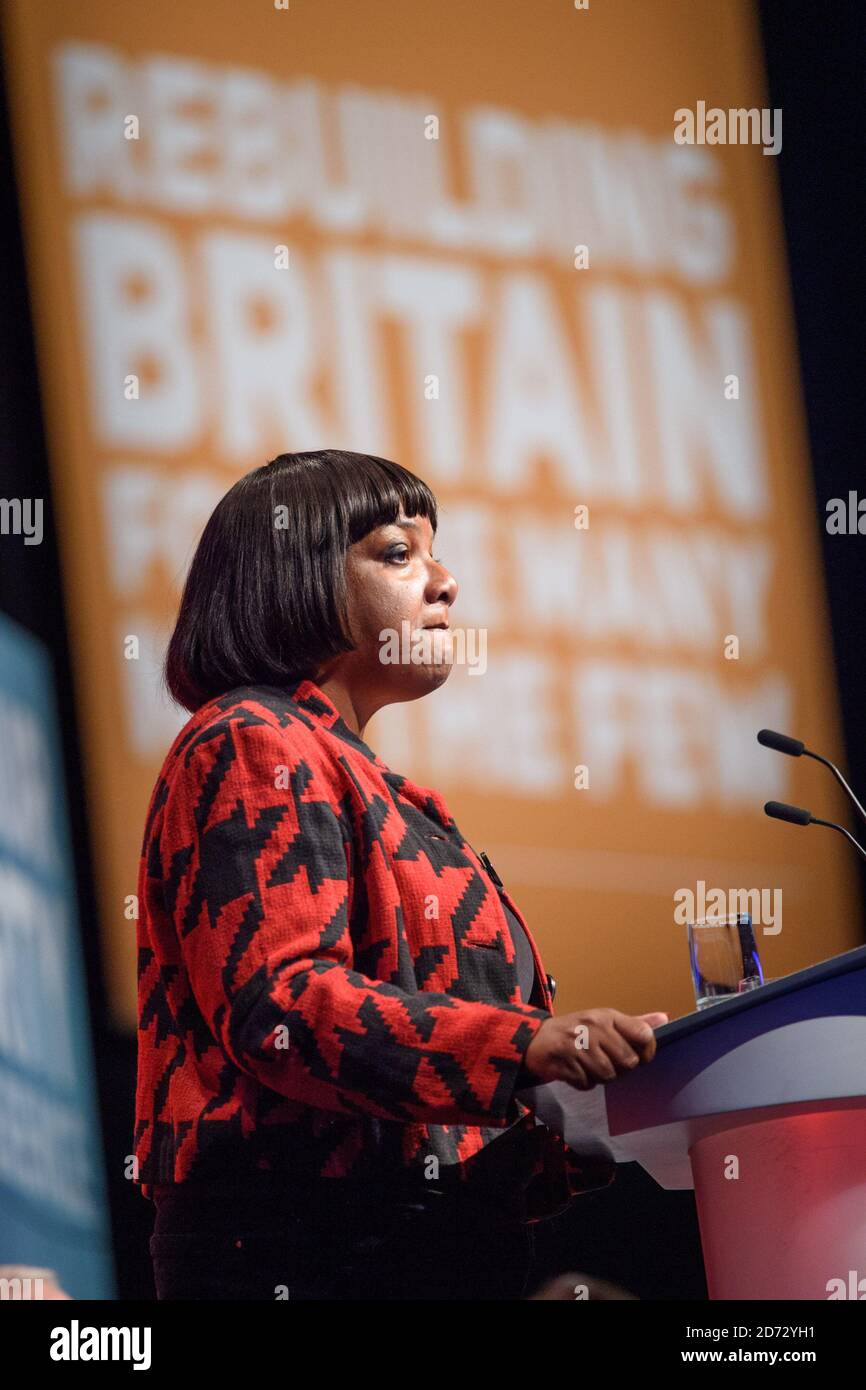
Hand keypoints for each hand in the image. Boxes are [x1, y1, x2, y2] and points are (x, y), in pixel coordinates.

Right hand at [520, 1009, 668, 1089]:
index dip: (647, 1052)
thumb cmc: (576, 1030)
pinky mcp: (565, 1063)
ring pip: (608, 1075)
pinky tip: (577, 1070)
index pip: (644, 1035)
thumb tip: (665, 1019)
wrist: (536, 1039)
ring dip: (600, 1076)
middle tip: (607, 1061)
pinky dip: (584, 1082)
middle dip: (620, 1068)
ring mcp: (579, 1045)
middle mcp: (594, 1028)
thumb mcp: (604, 1021)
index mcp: (607, 1016)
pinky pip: (588, 1084)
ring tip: (590, 1065)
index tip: (639, 1056)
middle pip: (628, 1062)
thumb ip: (635, 1024)